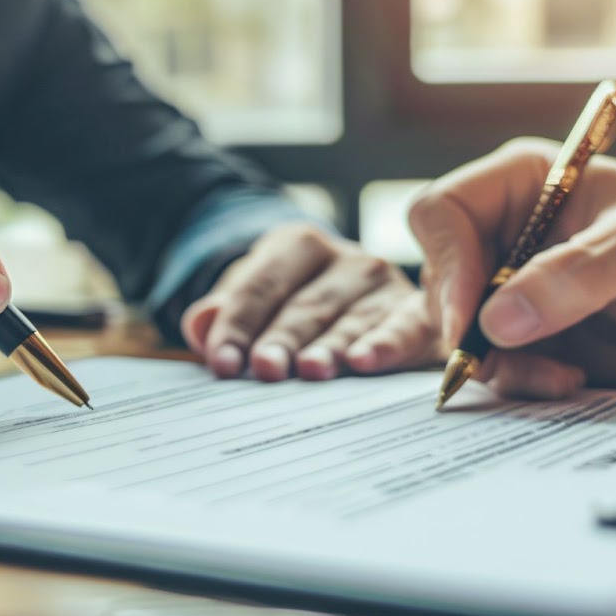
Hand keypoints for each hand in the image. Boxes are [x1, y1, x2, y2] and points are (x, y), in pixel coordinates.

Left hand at [179, 223, 435, 381]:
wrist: (359, 303)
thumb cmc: (295, 306)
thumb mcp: (256, 303)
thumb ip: (226, 315)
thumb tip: (200, 325)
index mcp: (297, 246)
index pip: (261, 286)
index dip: (238, 325)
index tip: (223, 363)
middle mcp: (345, 259)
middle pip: (306, 305)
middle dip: (283, 339)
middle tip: (266, 369)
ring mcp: (384, 285)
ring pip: (350, 320)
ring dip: (330, 347)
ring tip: (312, 370)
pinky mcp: (415, 312)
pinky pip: (404, 328)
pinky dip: (387, 344)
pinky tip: (366, 361)